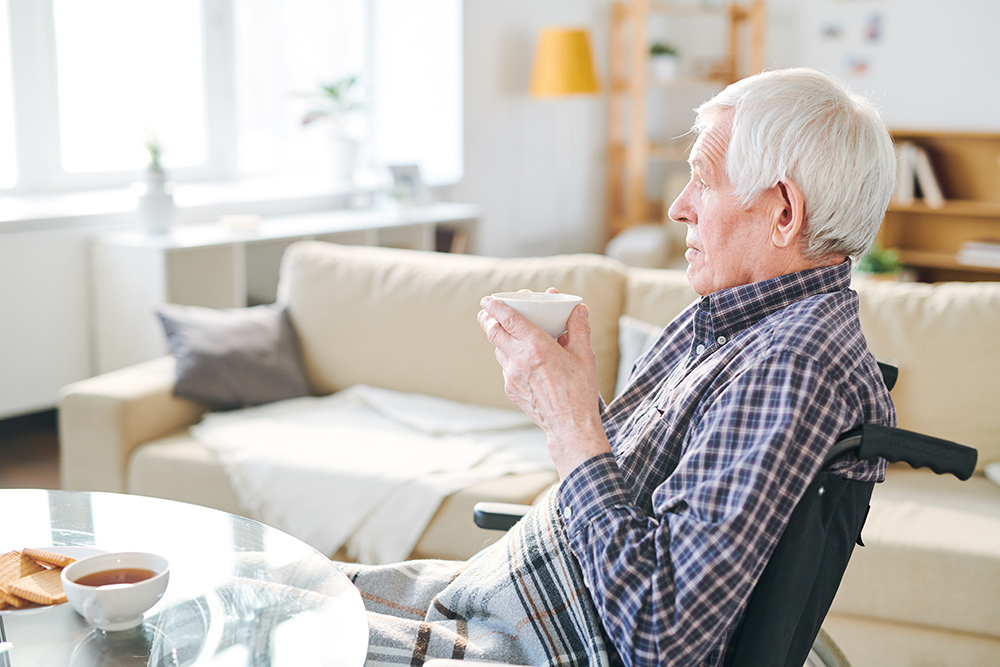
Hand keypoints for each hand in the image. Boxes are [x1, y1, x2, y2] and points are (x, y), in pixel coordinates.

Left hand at [478, 291, 611, 477]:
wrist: (570, 426)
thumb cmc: (580, 390)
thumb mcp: (584, 356)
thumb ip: (579, 329)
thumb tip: (579, 310)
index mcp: (537, 347)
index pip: (509, 319)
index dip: (496, 306)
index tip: (488, 299)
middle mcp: (519, 359)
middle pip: (493, 333)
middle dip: (488, 319)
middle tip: (488, 311)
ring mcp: (512, 376)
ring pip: (498, 350)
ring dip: (500, 338)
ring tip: (508, 333)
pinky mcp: (511, 389)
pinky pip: (506, 367)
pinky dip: (510, 357)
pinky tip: (522, 358)